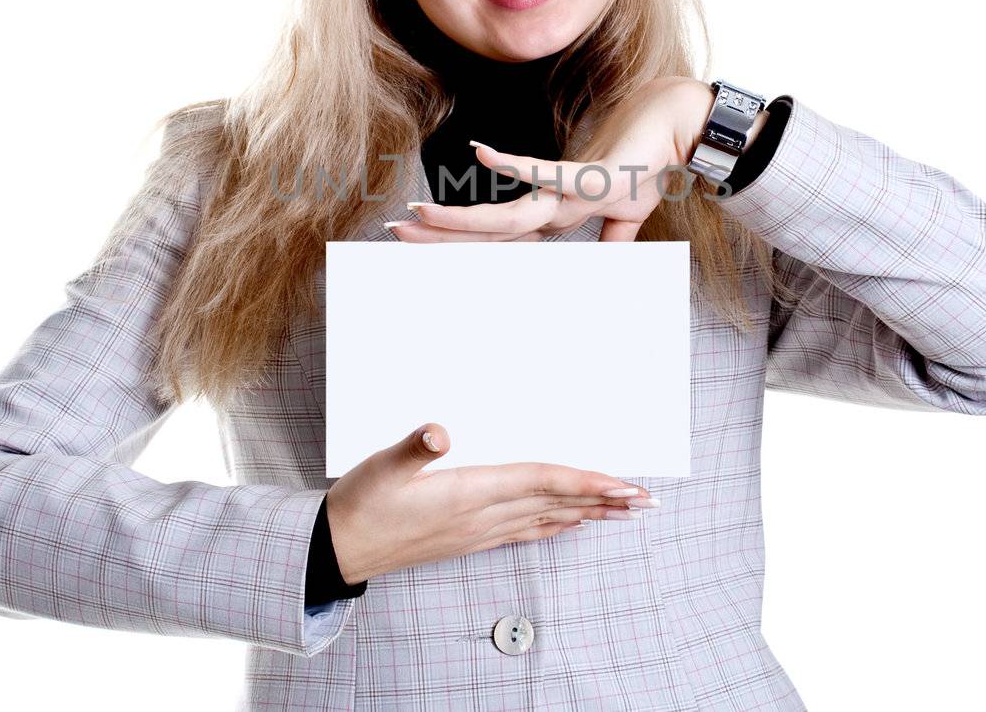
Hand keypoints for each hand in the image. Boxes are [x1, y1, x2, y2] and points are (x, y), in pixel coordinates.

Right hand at [325, 424, 655, 584]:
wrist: (339, 551)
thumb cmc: (360, 504)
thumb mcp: (380, 468)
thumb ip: (412, 449)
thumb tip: (439, 433)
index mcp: (470, 493)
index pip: (541, 483)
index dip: (584, 481)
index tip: (622, 483)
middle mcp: (483, 517)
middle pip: (556, 504)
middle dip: (603, 500)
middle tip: (647, 499)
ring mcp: (478, 532)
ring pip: (548, 519)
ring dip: (589, 513)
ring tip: (625, 511)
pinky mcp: (469, 539)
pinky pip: (527, 531)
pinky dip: (556, 525)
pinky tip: (571, 524)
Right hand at [387, 76, 729, 243]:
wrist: (682, 131)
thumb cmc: (646, 162)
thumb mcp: (617, 199)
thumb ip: (610, 233)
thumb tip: (606, 255)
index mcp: (556, 215)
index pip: (497, 234)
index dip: (456, 239)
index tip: (414, 235)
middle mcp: (558, 212)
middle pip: (491, 232)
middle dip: (440, 234)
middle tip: (393, 234)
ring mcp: (573, 197)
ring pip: (508, 216)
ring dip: (461, 217)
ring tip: (419, 216)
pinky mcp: (594, 176)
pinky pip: (548, 171)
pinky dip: (513, 164)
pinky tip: (479, 152)